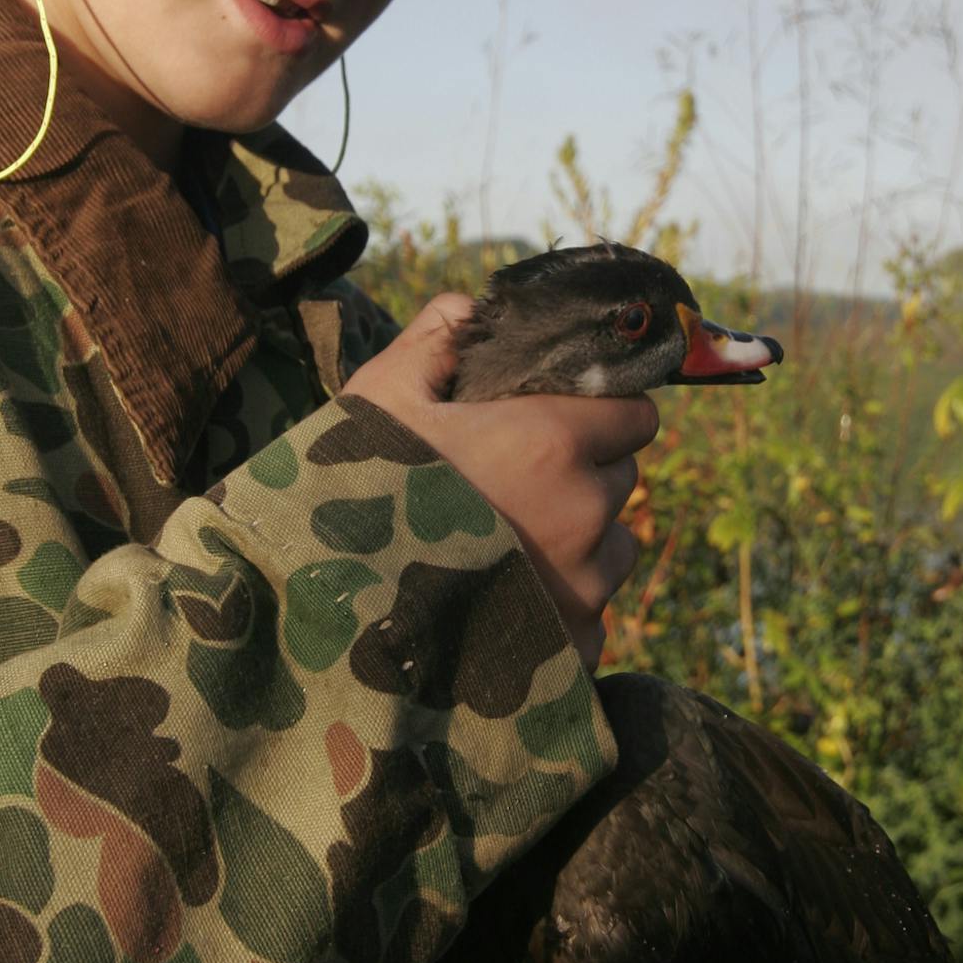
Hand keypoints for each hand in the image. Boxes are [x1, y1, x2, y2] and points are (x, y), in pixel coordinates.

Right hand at [345, 294, 658, 667]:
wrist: (326, 625)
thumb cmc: (348, 496)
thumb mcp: (377, 399)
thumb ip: (434, 341)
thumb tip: (473, 310)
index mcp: (551, 443)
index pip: (635, 413)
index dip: (597, 414)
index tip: (554, 422)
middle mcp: (584, 516)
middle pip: (622, 480)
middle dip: (582, 476)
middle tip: (513, 486)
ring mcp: (584, 592)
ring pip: (611, 550)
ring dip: (577, 544)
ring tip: (504, 551)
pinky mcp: (576, 652)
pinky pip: (590, 617)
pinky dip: (559, 610)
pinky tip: (499, 606)